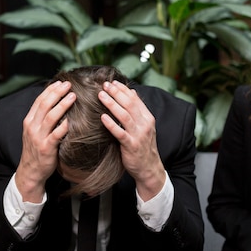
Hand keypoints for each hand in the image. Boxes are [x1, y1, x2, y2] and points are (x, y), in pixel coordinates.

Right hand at [15, 81, 74, 202]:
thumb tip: (54, 102)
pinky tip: (71, 120)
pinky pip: (56, 135)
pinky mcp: (46, 148)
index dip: (50, 90)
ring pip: (50, 117)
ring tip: (73, 96)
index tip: (60, 82)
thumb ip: (42, 118)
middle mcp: (32, 127)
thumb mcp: (34, 131)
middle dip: (57, 93)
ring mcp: (38, 137)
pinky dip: (64, 126)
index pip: (39, 101)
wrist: (30, 171)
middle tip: (69, 85)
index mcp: (29, 121)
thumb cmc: (36, 150)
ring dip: (62, 105)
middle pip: (45, 105)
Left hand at [98, 80, 165, 199]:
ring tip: (101, 95)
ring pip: (125, 116)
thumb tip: (132, 91)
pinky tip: (102, 117)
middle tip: (104, 85)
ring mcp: (138, 135)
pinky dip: (111, 124)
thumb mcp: (144, 126)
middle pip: (129, 104)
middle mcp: (145, 124)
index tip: (112, 82)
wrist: (149, 168)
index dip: (123, 89)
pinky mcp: (131, 146)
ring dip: (112, 104)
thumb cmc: (143, 146)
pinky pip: (120, 133)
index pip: (135, 99)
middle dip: (116, 93)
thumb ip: (138, 110)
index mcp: (148, 118)